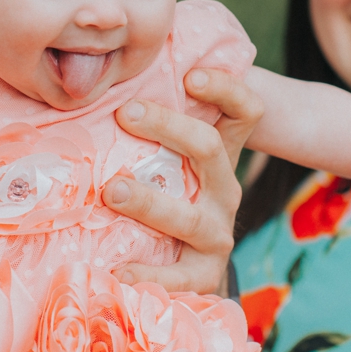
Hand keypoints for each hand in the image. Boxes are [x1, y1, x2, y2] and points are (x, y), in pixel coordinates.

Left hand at [104, 68, 262, 294]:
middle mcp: (224, 190)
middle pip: (209, 149)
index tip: (190, 76)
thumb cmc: (164, 195)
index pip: (244, 110)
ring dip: (150, 201)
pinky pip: (179, 277)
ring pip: (190, 216)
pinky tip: (116, 271)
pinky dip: (147, 275)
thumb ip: (148, 122)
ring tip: (113, 191)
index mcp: (220, 154)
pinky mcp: (203, 274)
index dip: (225, 88)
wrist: (187, 267)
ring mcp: (217, 233)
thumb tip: (106, 74)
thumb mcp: (167, 157)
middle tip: (126, 114)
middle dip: (168, 127)